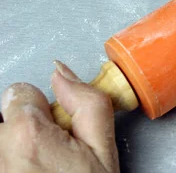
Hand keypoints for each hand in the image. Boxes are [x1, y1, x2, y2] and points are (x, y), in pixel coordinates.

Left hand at [0, 61, 118, 171]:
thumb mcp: (103, 149)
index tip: (55, 130)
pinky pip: (0, 156)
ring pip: (1, 138)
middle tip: (51, 152)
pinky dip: (10, 161)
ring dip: (15, 146)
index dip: (44, 109)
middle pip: (6, 117)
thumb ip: (88, 103)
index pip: (20, 91)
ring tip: (40, 166)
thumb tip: (63, 73)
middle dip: (27, 128)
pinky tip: (31, 171)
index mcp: (28, 134)